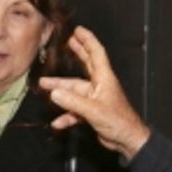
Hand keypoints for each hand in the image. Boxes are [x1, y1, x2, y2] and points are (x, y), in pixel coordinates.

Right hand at [37, 26, 150, 160]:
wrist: (127, 141)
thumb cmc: (118, 122)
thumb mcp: (93, 110)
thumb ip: (73, 102)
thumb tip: (54, 93)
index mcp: (104, 79)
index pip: (96, 54)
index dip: (87, 40)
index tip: (78, 30)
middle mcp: (99, 86)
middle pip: (86, 65)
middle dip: (76, 53)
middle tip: (66, 42)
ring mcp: (95, 98)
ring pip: (74, 90)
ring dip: (61, 89)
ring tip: (43, 84)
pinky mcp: (92, 112)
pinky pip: (75, 110)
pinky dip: (66, 115)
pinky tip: (57, 122)